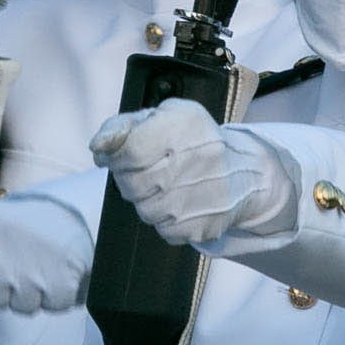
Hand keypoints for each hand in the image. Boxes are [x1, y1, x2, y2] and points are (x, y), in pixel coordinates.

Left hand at [0, 194, 92, 312]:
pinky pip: (53, 306)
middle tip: (20, 261)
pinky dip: (59, 293)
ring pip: (22, 307)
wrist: (68, 211)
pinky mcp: (62, 278)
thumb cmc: (12, 225)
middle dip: (5, 288)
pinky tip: (58, 270)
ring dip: (33, 292)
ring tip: (39, 264)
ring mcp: (31, 264)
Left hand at [89, 97, 294, 245]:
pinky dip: (165, 219)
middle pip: (131, 183)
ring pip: (143, 209)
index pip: (128, 150)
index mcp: (183, 128)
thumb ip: (124, 125)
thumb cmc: (197, 141)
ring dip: (147, 199)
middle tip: (149, 169)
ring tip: (168, 186)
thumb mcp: (166, 115)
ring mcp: (197, 200)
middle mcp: (193, 163)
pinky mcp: (200, 227)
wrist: (245, 174)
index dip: (115, 155)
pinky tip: (182, 202)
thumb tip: (98, 146)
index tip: (119, 154)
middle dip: (131, 177)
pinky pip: (163, 229)